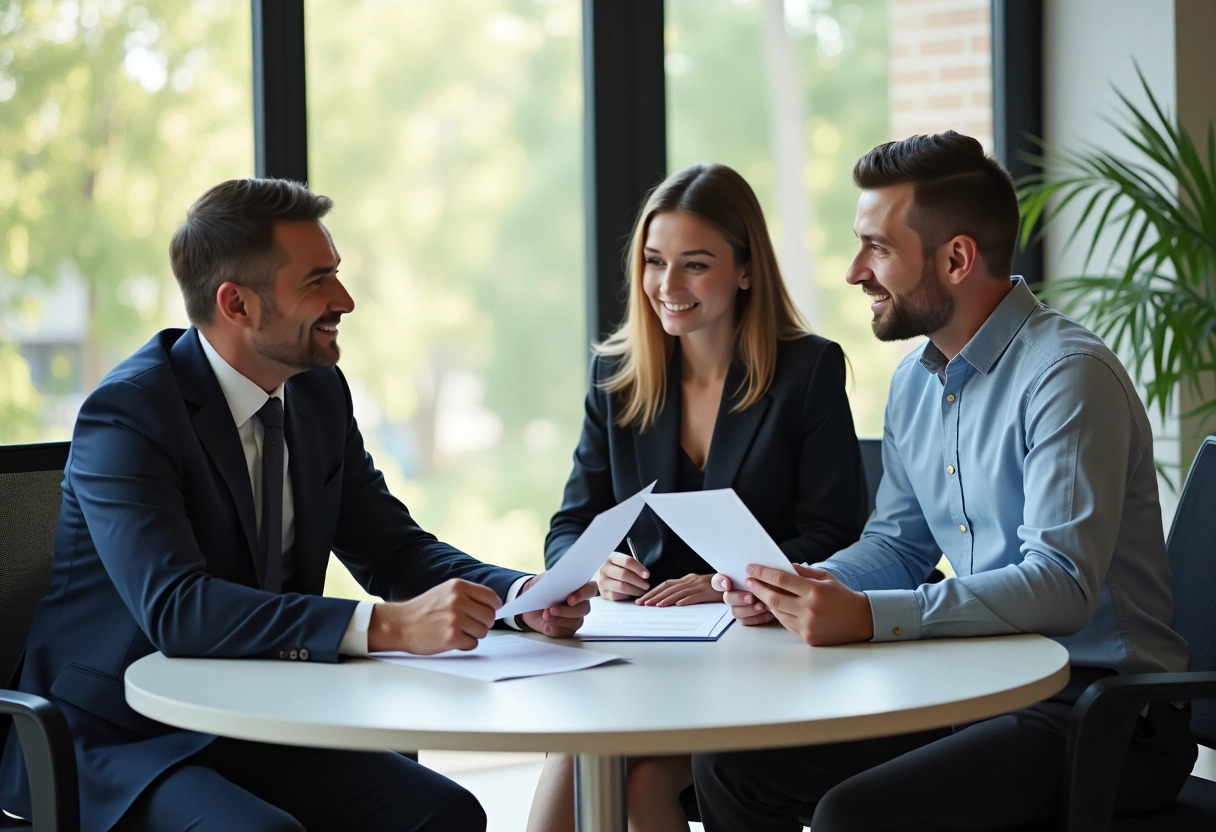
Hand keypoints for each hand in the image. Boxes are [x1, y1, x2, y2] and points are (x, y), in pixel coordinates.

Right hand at [368, 578, 500, 653]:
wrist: (400, 624)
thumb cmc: (423, 610)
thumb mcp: (445, 592)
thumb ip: (468, 595)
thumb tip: (493, 605)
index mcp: (458, 586)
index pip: (491, 597)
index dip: (493, 607)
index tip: (488, 612)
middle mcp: (458, 600)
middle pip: (490, 616)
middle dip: (483, 623)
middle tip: (469, 625)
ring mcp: (455, 619)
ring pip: (483, 631)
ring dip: (473, 635)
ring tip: (457, 631)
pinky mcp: (451, 637)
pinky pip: (473, 644)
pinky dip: (465, 644)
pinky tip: (451, 639)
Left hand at [518, 575, 597, 637]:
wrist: (530, 603)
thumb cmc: (541, 589)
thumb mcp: (544, 581)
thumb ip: (554, 581)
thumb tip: (557, 583)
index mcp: (579, 586)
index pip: (591, 589)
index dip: (583, 594)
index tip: (570, 599)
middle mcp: (581, 602)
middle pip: (584, 608)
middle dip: (566, 610)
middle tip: (552, 609)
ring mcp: (576, 617)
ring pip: (576, 622)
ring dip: (559, 620)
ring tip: (545, 616)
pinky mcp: (568, 629)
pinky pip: (565, 632)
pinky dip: (555, 629)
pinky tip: (546, 626)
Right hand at [595, 552, 649, 600]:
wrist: (603, 578)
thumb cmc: (618, 569)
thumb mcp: (623, 563)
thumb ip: (633, 566)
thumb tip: (646, 575)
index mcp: (612, 558)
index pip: (626, 561)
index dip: (638, 568)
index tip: (647, 575)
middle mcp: (604, 569)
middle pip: (624, 575)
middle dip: (638, 581)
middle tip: (647, 585)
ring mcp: (602, 581)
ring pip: (621, 587)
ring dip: (635, 590)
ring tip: (642, 591)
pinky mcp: (603, 593)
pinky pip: (617, 596)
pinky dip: (627, 596)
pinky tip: (632, 595)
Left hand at [637, 573, 721, 605]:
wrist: (735, 583)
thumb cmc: (716, 588)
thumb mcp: (699, 588)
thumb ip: (687, 592)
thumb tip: (673, 601)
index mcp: (688, 579)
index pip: (666, 584)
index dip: (654, 591)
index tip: (643, 599)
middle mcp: (692, 581)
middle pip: (669, 588)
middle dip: (654, 596)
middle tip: (642, 604)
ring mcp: (700, 586)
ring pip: (679, 592)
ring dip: (666, 599)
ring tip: (655, 606)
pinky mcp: (708, 592)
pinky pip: (695, 596)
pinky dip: (686, 600)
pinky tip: (678, 605)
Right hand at [712, 573, 774, 625]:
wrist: (779, 592)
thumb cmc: (770, 580)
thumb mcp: (765, 572)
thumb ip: (756, 572)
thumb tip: (754, 570)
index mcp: (731, 580)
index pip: (718, 581)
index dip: (721, 582)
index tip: (728, 583)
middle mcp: (732, 594)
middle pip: (727, 598)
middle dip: (738, 598)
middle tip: (750, 598)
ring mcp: (738, 607)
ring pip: (735, 612)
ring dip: (748, 610)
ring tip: (762, 606)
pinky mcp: (746, 617)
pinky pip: (745, 621)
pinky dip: (757, 618)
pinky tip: (769, 614)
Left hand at [745, 564, 873, 645]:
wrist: (861, 620)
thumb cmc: (842, 595)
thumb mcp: (825, 577)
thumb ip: (802, 572)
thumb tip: (780, 566)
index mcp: (815, 591)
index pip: (782, 580)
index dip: (764, 573)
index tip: (751, 568)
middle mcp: (810, 609)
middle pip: (774, 598)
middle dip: (758, 588)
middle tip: (749, 581)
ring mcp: (808, 626)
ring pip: (778, 613)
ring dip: (766, 602)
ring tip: (760, 592)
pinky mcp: (808, 638)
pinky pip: (786, 624)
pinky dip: (779, 614)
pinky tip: (775, 606)